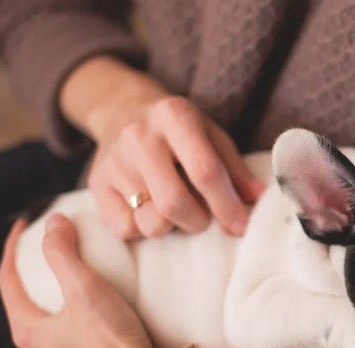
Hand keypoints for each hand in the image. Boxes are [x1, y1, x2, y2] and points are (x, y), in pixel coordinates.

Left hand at [0, 215, 292, 347]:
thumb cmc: (112, 342)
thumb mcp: (86, 288)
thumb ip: (65, 253)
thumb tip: (54, 223)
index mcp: (29, 331)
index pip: (7, 281)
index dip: (13, 249)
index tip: (24, 227)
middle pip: (26, 310)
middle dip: (34, 281)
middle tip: (49, 260)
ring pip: (50, 336)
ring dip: (56, 312)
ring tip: (76, 295)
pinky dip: (78, 335)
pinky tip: (97, 332)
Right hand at [87, 93, 264, 238]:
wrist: (122, 111)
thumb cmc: (180, 132)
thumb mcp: (212, 137)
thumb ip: (235, 170)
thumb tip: (258, 199)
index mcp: (175, 116)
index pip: (205, 171)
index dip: (226, 205)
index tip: (240, 227)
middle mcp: (139, 135)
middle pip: (174, 203)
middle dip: (198, 222)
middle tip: (203, 219)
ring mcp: (113, 160)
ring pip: (150, 222)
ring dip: (171, 227)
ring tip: (175, 210)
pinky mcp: (96, 183)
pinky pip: (125, 229)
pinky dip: (143, 229)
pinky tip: (149, 209)